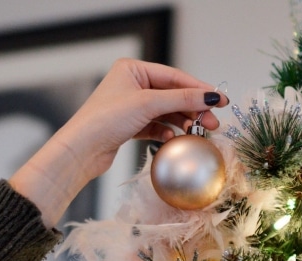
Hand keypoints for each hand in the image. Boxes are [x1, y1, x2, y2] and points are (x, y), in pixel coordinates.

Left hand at [10, 58, 228, 226]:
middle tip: (212, 122)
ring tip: (198, 132)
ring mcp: (131, 106)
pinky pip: (156, 126)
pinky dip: (167, 132)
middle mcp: (132, 85)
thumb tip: (211, 96)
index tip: (220, 100)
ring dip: (182, 122)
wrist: (81, 150)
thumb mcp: (148, 104)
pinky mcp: (129, 126)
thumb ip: (182, 99)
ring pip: (166, 112)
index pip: (174, 76)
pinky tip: (173, 139)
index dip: (199, 89)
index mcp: (133, 69)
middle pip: (172, 95)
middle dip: (193, 108)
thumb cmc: (106, 119)